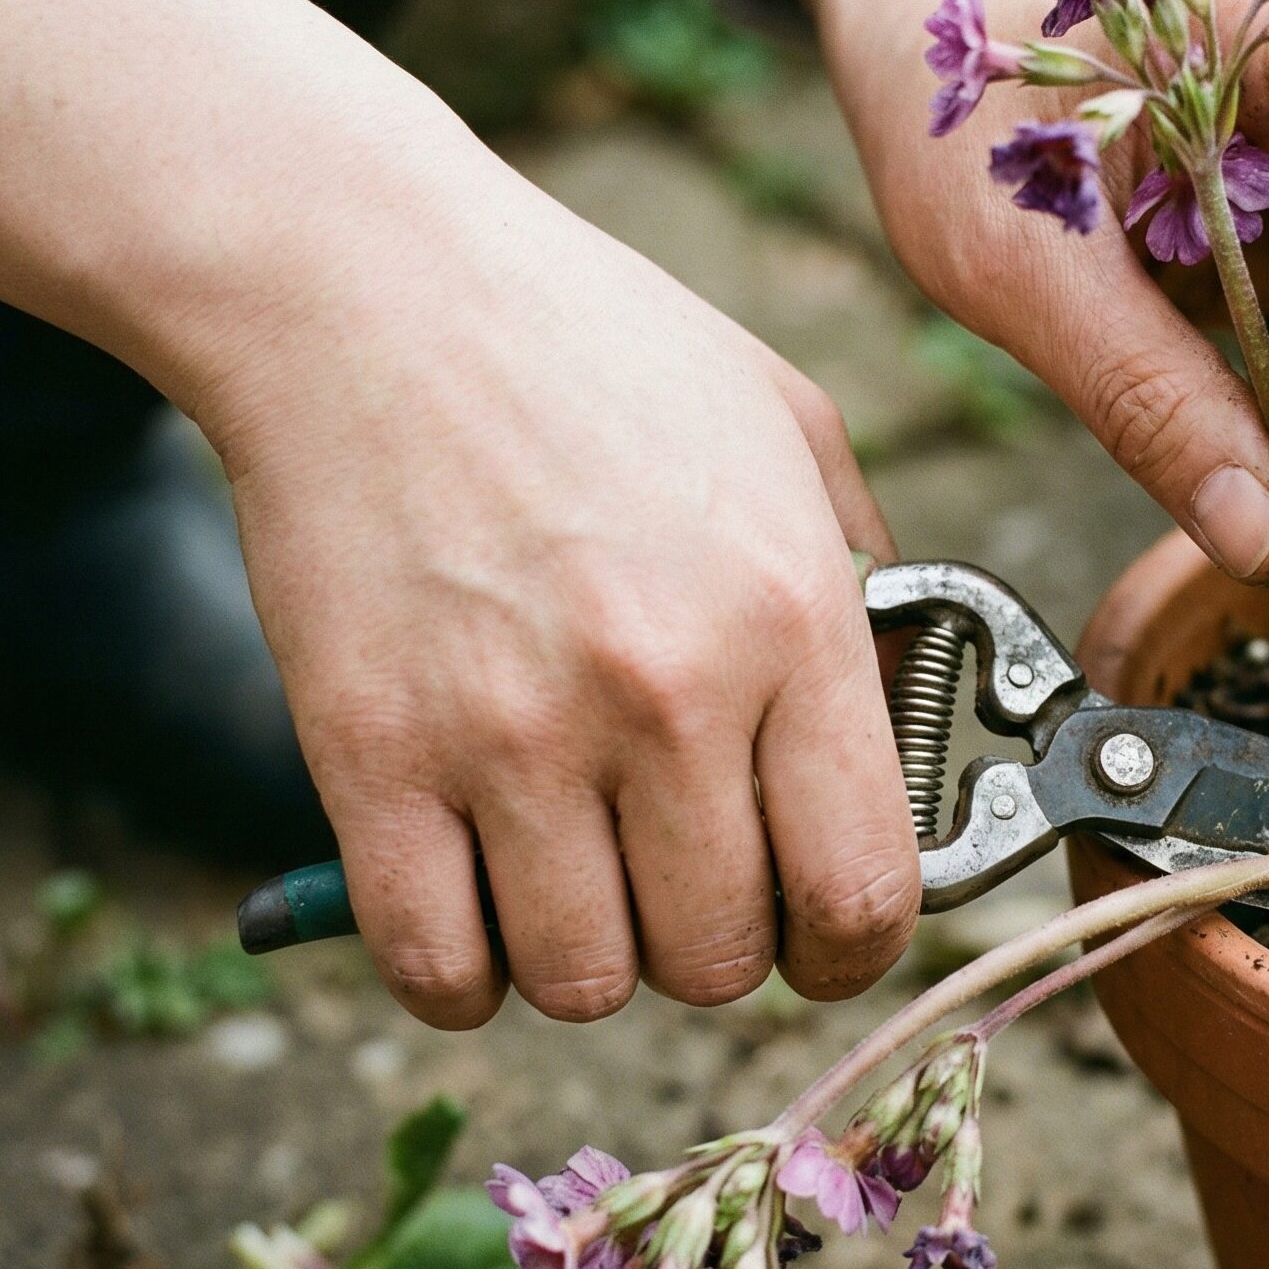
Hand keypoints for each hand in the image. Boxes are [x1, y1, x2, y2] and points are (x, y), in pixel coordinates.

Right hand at [210, 184, 921, 1028]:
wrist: (367, 283)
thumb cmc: (591, 346)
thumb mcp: (789, 426)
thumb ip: (868, 580)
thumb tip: (901, 718)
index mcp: (791, 616)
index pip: (864, 892)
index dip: (853, 948)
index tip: (821, 934)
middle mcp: (666, 694)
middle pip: (723, 963)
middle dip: (717, 946)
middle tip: (681, 878)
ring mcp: (513, 733)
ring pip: (586, 985)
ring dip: (591, 958)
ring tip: (573, 872)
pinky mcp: (371, 756)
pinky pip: (438, 969)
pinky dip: (463, 966)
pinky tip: (472, 894)